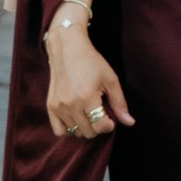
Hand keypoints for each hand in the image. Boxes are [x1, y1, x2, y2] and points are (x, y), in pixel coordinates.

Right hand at [45, 23, 133, 140]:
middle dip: (98, 126)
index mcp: (86, 98)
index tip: (111, 117)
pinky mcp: (50, 106)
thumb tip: (130, 123)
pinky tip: (76, 118)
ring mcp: (59, 107)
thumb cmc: (91, 62)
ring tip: (89, 112)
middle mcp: (70, 105)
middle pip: (88, 132)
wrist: (67, 48)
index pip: (100, 127)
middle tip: (100, 112)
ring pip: (76, 132)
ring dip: (85, 127)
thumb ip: (120, 103)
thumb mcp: (110, 79)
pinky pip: (59, 131)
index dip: (109, 125)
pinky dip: (69, 129)